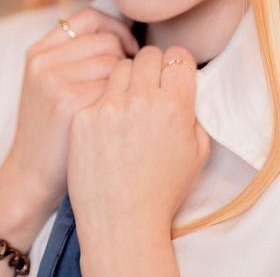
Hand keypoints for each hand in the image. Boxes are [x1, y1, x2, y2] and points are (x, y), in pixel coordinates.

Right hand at [0, 7, 138, 217]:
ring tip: (117, 107)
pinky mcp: (71, 103)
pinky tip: (116, 121)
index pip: (90, 17)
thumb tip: (124, 34)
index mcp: (39, 52)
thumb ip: (75, 55)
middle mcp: (44, 62)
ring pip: (117, 64)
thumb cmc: (54, 130)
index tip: (128, 49)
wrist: (32, 176)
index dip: (116, 29)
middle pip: (109, 41)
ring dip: (126, 84)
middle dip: (125, 62)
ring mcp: (55, 82)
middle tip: (126, 88)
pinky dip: (124, 103)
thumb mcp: (49, 84)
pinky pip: (117, 88)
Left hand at [67, 45, 210, 244]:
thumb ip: (194, 111)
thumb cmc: (162, 191)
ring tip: (128, 105)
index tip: (172, 73)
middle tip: (150, 85)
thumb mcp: (197, 152)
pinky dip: (104, 104)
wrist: (121, 223)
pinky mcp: (82, 117)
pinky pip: (96, 94)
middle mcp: (142, 101)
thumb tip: (185, 84)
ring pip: (119, 67)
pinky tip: (108, 128)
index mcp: (175, 106)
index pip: (178, 56)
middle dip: (151, 66)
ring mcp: (108, 108)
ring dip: (126, 80)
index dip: (177, 64)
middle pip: (147, 55)